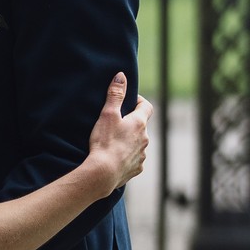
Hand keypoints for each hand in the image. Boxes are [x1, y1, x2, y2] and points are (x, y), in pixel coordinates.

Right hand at [86, 73, 152, 192]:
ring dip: (129, 141)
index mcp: (139, 123)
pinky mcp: (136, 169)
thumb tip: (121, 76)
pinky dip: (127, 157)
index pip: (147, 107)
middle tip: (116, 123)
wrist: (103, 173)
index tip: (129, 101)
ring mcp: (141, 155)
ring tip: (114, 142)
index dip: (139, 101)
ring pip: (138, 143)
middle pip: (141, 126)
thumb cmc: (105, 142)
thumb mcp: (107, 114)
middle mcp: (145, 139)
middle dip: (131, 123)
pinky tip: (115, 158)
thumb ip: (115, 94)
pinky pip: (134, 160)